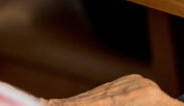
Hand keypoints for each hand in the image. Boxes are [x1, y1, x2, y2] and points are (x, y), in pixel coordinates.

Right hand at [42, 74, 182, 104]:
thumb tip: (82, 103)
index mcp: (144, 99)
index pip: (101, 104)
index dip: (77, 105)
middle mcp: (140, 86)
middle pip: (97, 98)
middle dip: (67, 104)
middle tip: (40, 104)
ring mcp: (137, 81)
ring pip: (98, 94)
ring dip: (71, 101)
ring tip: (45, 104)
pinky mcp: (133, 80)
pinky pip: (104, 91)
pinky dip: (85, 98)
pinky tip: (64, 102)